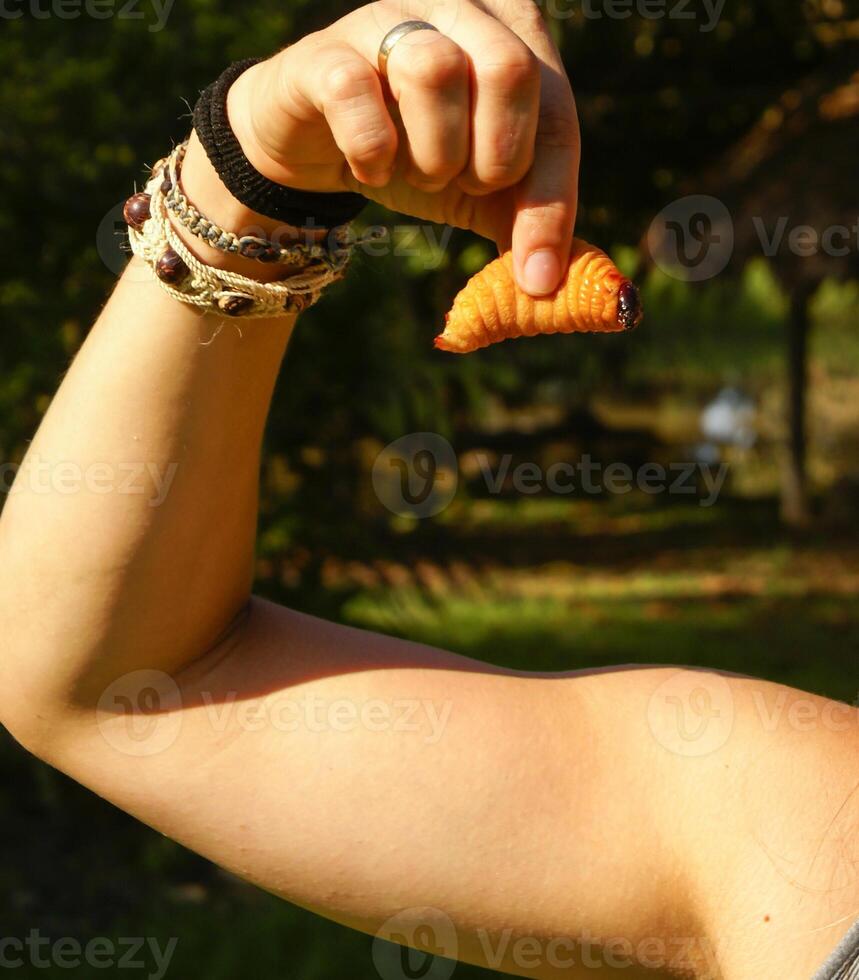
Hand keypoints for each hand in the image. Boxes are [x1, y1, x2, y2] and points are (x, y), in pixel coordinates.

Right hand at [229, 0, 580, 295]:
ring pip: (436, 70)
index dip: (551, 202)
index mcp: (516, 33)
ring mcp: (387, 19)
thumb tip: (556, 280)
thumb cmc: (414, 154)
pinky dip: (371, 150)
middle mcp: (459, 7)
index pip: (558, 114)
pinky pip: (356, 93)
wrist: (317, 144)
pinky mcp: (325, 53)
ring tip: (416, 170)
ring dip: (433, 153)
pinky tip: (371, 165)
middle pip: (510, 70)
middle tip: (463, 183)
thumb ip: (526, 218)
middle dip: (494, 157)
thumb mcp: (481, 189)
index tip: (537, 274)